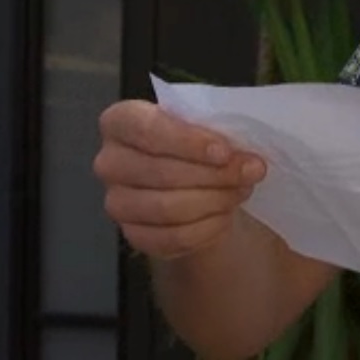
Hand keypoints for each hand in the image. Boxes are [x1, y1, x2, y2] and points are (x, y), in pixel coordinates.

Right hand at [93, 99, 266, 258]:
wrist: (190, 183)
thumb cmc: (195, 145)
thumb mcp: (204, 127)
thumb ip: (220, 134)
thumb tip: (247, 160)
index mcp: (120, 121)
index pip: (146, 129)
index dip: (187, 141)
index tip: (225, 152)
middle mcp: (109, 162)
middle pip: (160, 172)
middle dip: (212, 174)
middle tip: (250, 171)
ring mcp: (117, 202)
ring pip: (167, 208)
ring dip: (214, 200)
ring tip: (241, 190)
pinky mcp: (133, 235)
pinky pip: (171, 238)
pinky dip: (205, 228)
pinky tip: (225, 216)